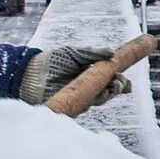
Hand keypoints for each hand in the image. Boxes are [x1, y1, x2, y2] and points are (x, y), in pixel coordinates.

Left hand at [31, 35, 156, 115]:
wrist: (31, 73)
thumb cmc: (52, 60)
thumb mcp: (74, 53)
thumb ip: (93, 53)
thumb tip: (112, 52)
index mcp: (90, 74)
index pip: (110, 79)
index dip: (121, 82)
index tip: (127, 81)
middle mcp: (87, 87)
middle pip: (109, 91)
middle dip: (118, 88)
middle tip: (120, 83)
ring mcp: (80, 98)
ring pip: (100, 99)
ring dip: (109, 94)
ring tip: (113, 86)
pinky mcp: (72, 106)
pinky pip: (86, 105)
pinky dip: (94, 101)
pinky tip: (98, 95)